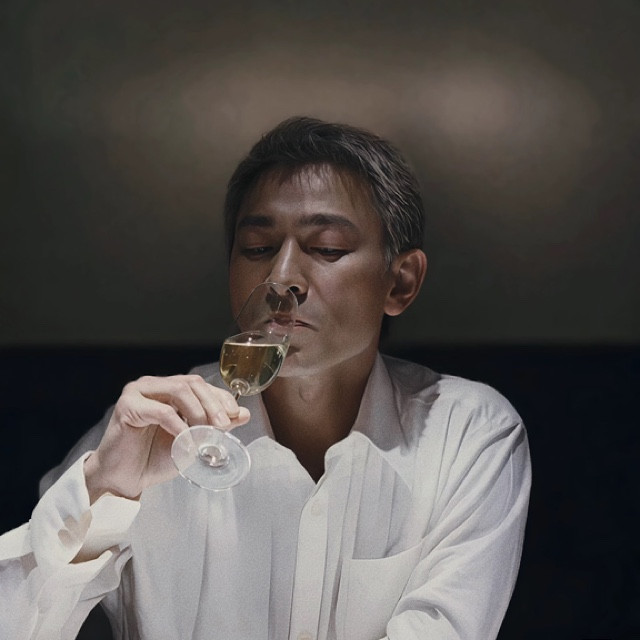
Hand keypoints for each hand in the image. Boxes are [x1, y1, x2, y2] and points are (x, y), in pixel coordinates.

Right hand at [84, 375, 249, 501]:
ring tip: (204, 433)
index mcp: (167, 389)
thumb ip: (214, 425)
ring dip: (197, 412)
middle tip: (224, 425)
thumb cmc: (154, 458)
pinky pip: (161, 411)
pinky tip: (185, 441)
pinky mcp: (127, 407)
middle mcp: (153, 385)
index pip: (200, 384)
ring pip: (178, 390)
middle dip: (212, 404)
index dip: (220, 398)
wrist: (124, 479)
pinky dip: (179, 425)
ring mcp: (138, 392)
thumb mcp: (192, 440)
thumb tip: (244, 413)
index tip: (235, 416)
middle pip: (191, 383)